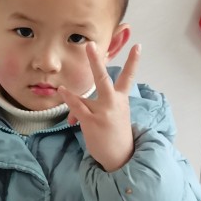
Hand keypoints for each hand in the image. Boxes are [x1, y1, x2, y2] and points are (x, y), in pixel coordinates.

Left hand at [60, 41, 140, 171]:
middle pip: (104, 78)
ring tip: (61, 89)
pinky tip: (62, 92)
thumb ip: (96, 107)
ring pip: (85, 96)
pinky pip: (77, 107)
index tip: (138, 46)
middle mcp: (113, 103)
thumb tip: (74, 113)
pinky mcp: (92, 122)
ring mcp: (102, 112)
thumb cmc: (116, 134)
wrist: (120, 156)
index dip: (134, 62)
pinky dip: (69, 99)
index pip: (129, 77)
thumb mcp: (115, 116)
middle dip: (96, 61)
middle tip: (91, 45)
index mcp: (121, 99)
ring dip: (71, 94)